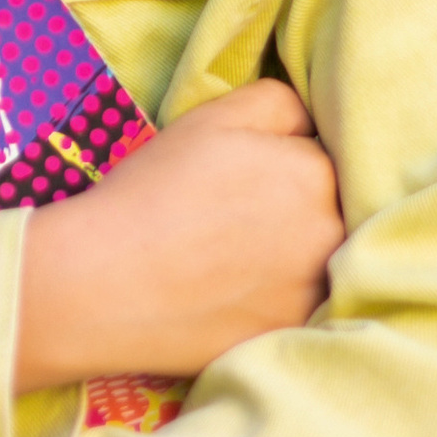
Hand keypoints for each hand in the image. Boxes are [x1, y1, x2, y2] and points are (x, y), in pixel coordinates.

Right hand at [13, 78, 344, 394]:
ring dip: (296, 254)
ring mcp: (315, 291)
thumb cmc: (155, 190)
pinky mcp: (292, 334)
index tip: (247, 175)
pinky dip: (279, 296)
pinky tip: (236, 293)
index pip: (322, 155)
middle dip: (298, 207)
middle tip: (238, 218)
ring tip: (235, 258)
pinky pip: (302, 305)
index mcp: (315, 171)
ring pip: (320, 259)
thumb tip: (313, 119)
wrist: (104, 282)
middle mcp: (330, 233)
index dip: (284, 160)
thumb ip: (280, 101)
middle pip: (331, 209)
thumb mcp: (214, 117)